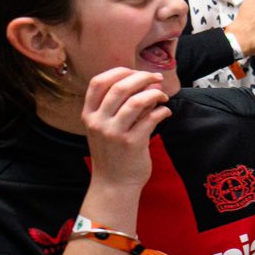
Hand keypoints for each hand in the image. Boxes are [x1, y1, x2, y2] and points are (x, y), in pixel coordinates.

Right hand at [82, 68, 169, 188]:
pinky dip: (163, 111)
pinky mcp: (132, 143)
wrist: (113, 183)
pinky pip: (151, 118)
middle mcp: (98, 121)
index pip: (98, 82)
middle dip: (143, 77)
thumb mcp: (105, 127)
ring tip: (162, 97)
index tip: (136, 72)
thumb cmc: (113, 152)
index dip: (120, 72)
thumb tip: (146, 82)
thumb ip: (120, 105)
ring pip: (137, 101)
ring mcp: (114, 132)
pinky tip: (165, 112)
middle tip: (157, 78)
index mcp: (89, 114)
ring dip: (155, 94)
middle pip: (120, 87)